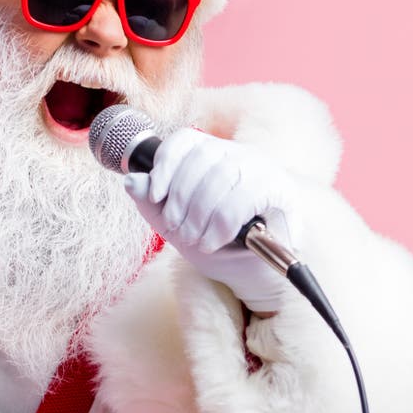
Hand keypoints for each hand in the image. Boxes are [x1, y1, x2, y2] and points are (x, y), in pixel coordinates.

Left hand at [123, 128, 301, 311]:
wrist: (258, 273)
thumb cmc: (218, 244)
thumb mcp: (176, 225)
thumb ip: (152, 203)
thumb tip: (131, 181)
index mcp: (212, 155)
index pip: (185, 140)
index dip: (165, 163)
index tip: (156, 195)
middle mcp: (238, 154)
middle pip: (201, 157)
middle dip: (181, 198)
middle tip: (177, 230)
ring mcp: (262, 169)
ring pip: (221, 176)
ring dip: (199, 214)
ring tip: (195, 239)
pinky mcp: (281, 190)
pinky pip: (243, 198)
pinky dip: (221, 224)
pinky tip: (213, 241)